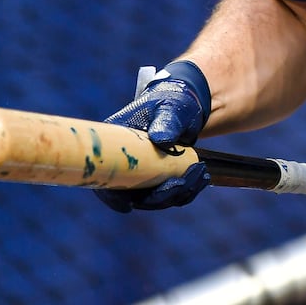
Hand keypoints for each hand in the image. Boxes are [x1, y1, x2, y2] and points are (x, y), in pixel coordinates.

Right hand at [95, 60, 212, 212]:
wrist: (187, 105)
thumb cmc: (172, 101)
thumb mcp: (170, 107)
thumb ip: (166, 121)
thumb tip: (161, 139)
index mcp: (117, 143)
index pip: (105, 175)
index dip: (112, 196)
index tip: (128, 204)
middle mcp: (125, 162)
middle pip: (132, 194)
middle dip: (160, 195)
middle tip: (184, 181)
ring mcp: (142, 172)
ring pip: (153, 197)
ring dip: (177, 192)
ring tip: (200, 174)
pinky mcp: (158, 177)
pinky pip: (168, 194)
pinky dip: (185, 190)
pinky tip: (201, 178)